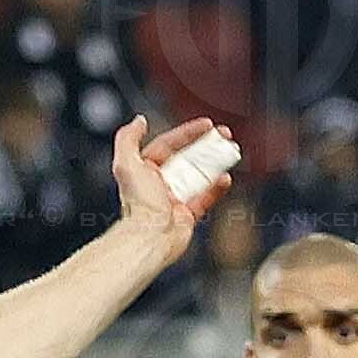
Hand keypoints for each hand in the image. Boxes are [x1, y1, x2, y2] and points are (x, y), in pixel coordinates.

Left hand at [112, 115, 232, 264]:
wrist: (150, 237)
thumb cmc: (138, 206)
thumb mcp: (126, 163)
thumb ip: (128, 139)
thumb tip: (138, 121)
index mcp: (145, 172)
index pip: (168, 145)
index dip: (187, 133)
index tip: (205, 124)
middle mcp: (160, 185)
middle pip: (188, 158)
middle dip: (207, 145)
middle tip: (224, 135)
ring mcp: (175, 199)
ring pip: (200, 175)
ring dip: (216, 162)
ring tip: (230, 151)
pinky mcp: (187, 215)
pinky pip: (206, 197)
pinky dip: (217, 187)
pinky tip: (225, 177)